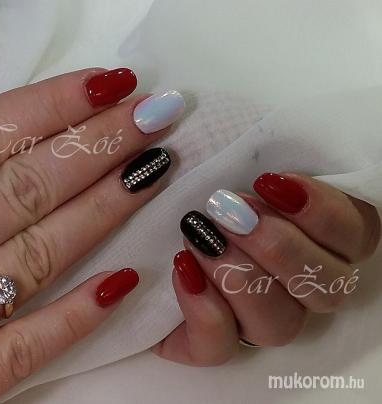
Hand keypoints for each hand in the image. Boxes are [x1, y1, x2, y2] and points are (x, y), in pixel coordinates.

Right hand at [0, 67, 184, 402]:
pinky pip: (24, 350)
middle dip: (97, 146)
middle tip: (153, 117)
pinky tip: (125, 280)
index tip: (114, 83)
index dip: (55, 105)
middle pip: (26, 187)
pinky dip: (74, 317)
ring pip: (37, 256)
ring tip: (155, 170)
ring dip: (103, 210)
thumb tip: (6, 129)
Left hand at [153, 173, 380, 364]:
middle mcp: (293, 285)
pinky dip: (204, 311)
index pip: (355, 236)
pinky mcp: (208, 337)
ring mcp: (253, 316)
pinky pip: (219, 347)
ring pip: (279, 325)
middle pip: (326, 289)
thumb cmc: (190, 178)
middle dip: (279, 247)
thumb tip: (252, 154)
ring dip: (241, 277)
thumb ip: (259, 152)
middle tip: (228, 209)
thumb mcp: (223, 154)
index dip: (323, 213)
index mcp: (314, 238)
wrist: (143, 214)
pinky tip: (183, 269)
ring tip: (199, 237)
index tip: (270, 182)